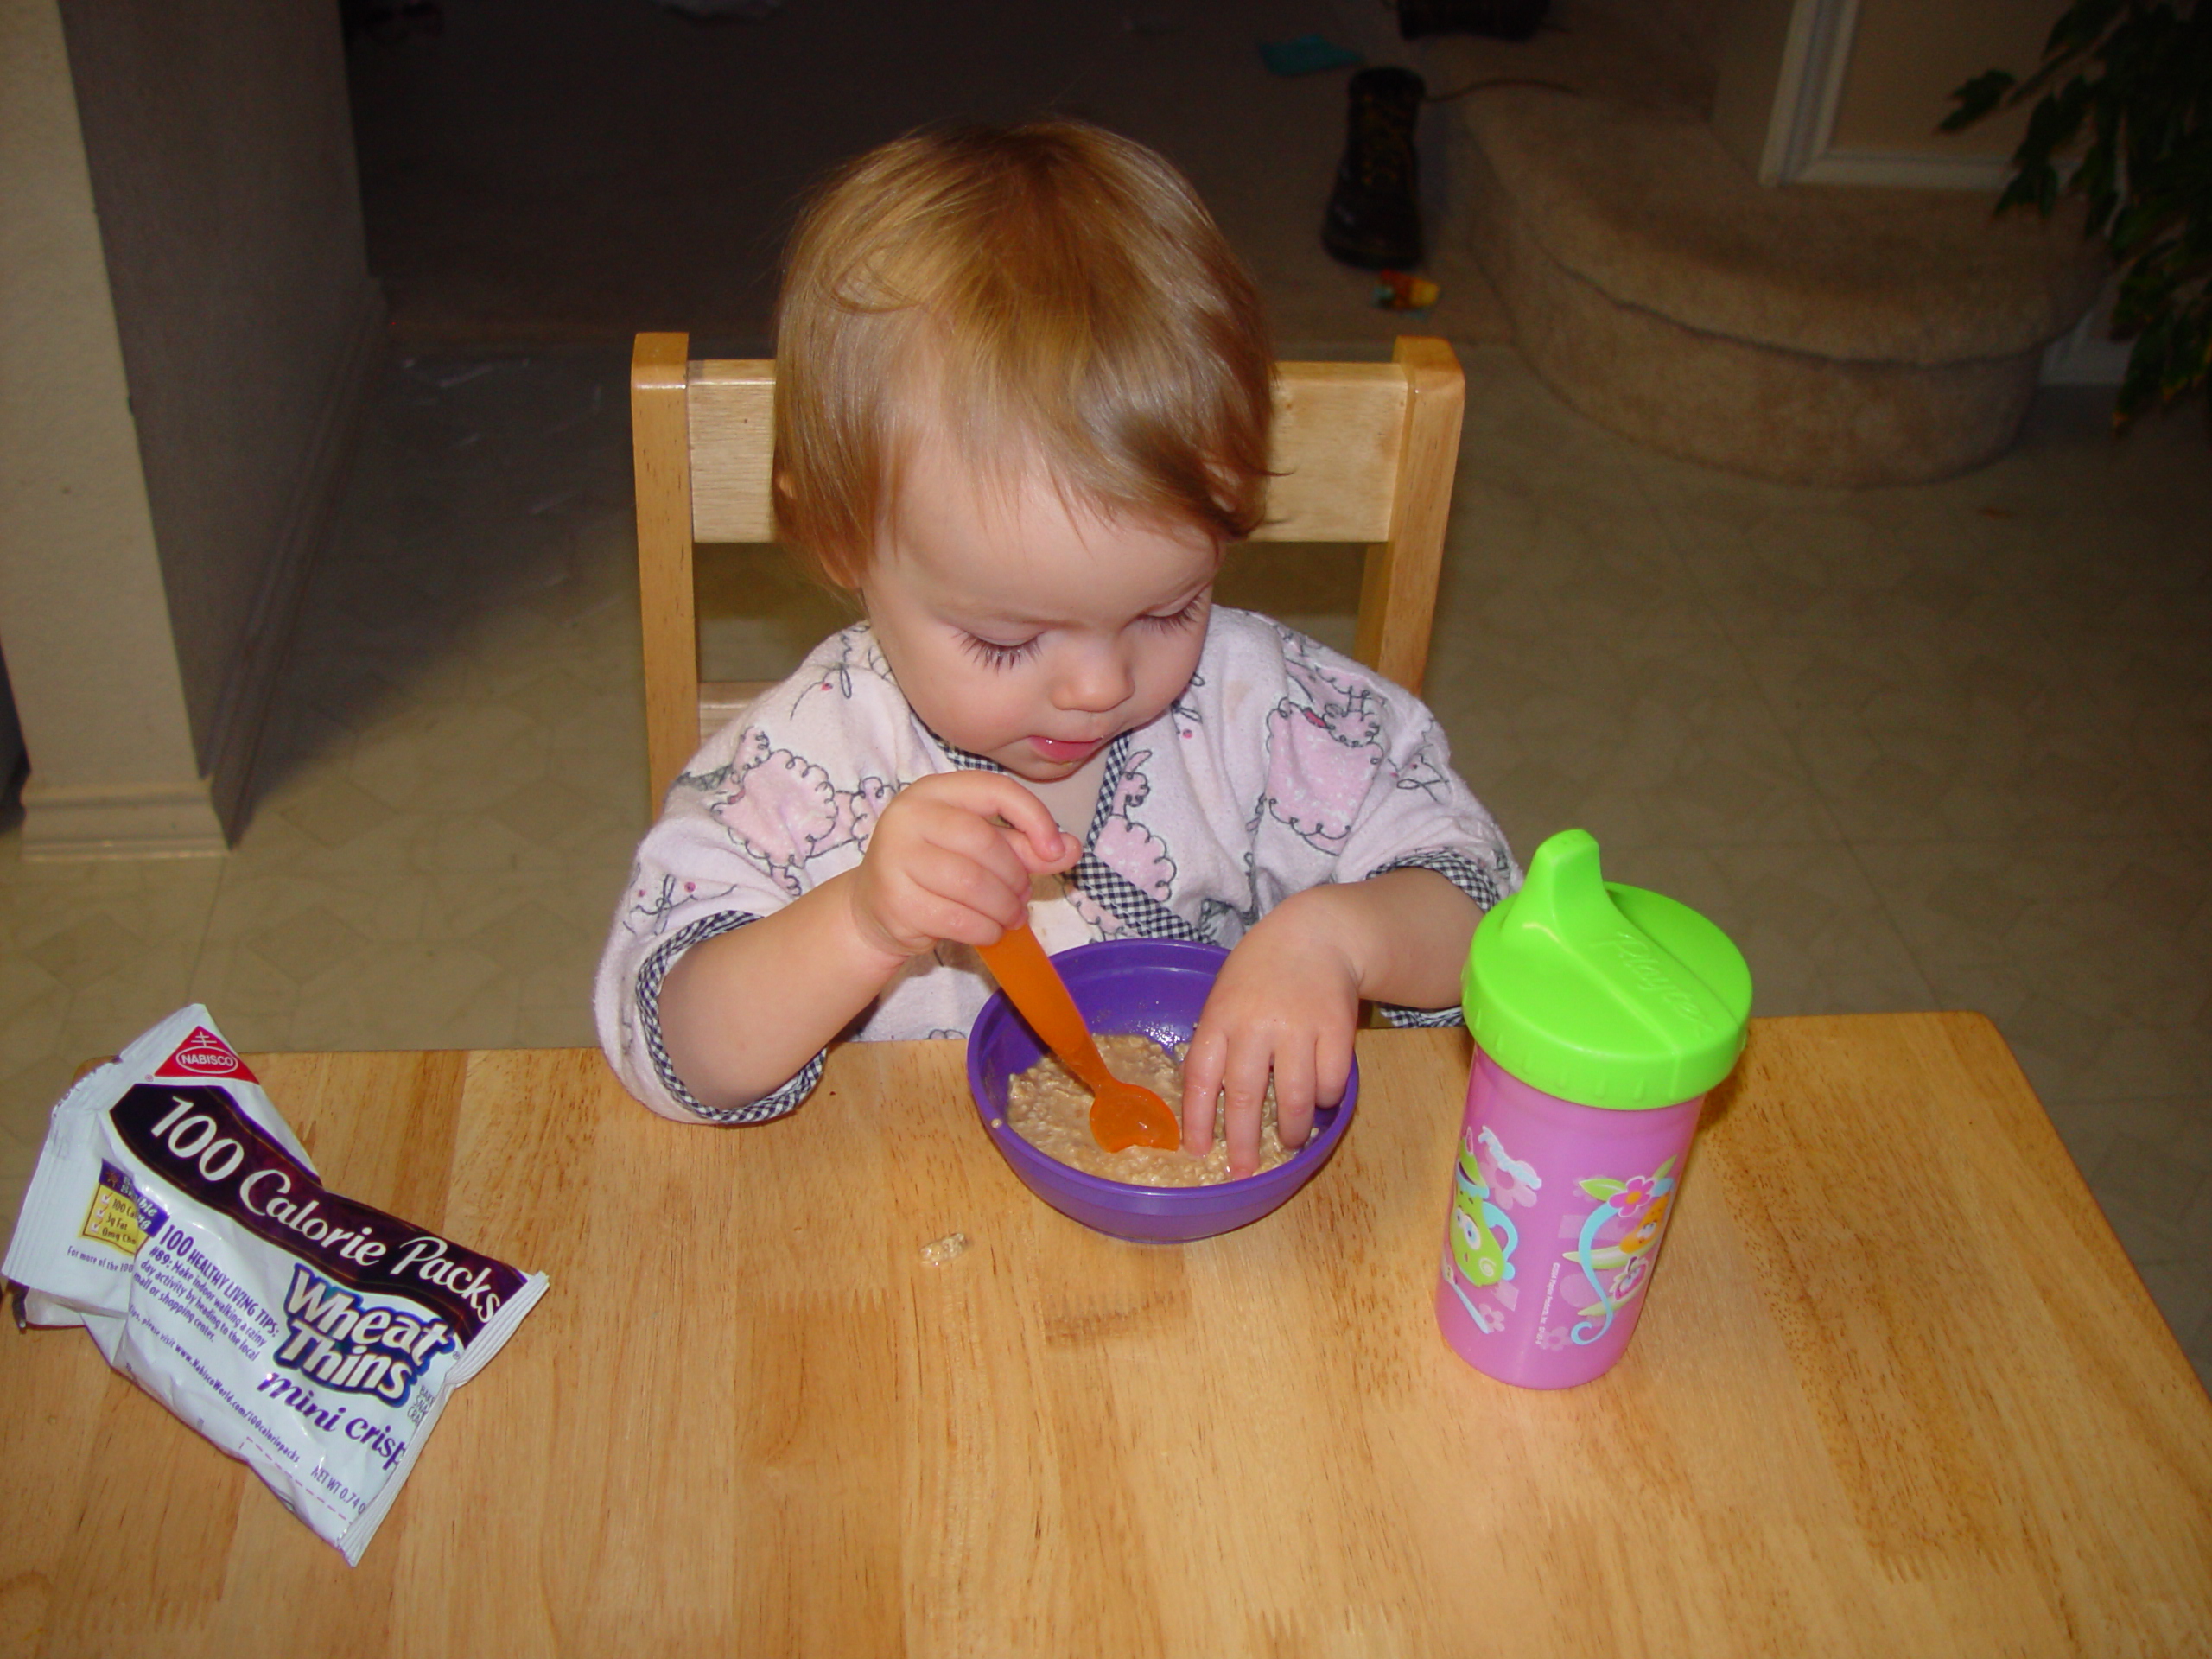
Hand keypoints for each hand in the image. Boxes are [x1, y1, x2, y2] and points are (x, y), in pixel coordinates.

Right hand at [845, 772, 1078, 962]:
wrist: (874, 908)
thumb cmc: (935, 871)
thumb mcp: (981, 850)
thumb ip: (1025, 846)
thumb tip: (1071, 849)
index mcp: (935, 790)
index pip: (995, 789)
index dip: (1033, 817)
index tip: (1054, 851)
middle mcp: (909, 814)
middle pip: (983, 842)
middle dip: (1015, 876)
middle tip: (1023, 896)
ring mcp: (895, 856)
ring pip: (971, 883)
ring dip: (1003, 907)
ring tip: (1011, 916)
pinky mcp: (894, 899)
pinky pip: (956, 918)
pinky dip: (985, 929)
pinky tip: (990, 931)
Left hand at [1180, 891, 1361, 1178]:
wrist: (1317, 935)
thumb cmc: (1260, 973)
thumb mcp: (1224, 998)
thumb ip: (1216, 1042)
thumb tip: (1204, 1104)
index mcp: (1220, 1018)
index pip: (1200, 1078)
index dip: (1197, 1120)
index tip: (1199, 1151)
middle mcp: (1255, 1025)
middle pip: (1245, 1097)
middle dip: (1243, 1143)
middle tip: (1244, 1170)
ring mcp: (1299, 1027)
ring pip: (1294, 1098)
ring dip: (1292, 1129)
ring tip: (1290, 1140)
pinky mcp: (1337, 1029)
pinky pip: (1331, 1082)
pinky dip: (1326, 1098)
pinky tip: (1321, 1098)